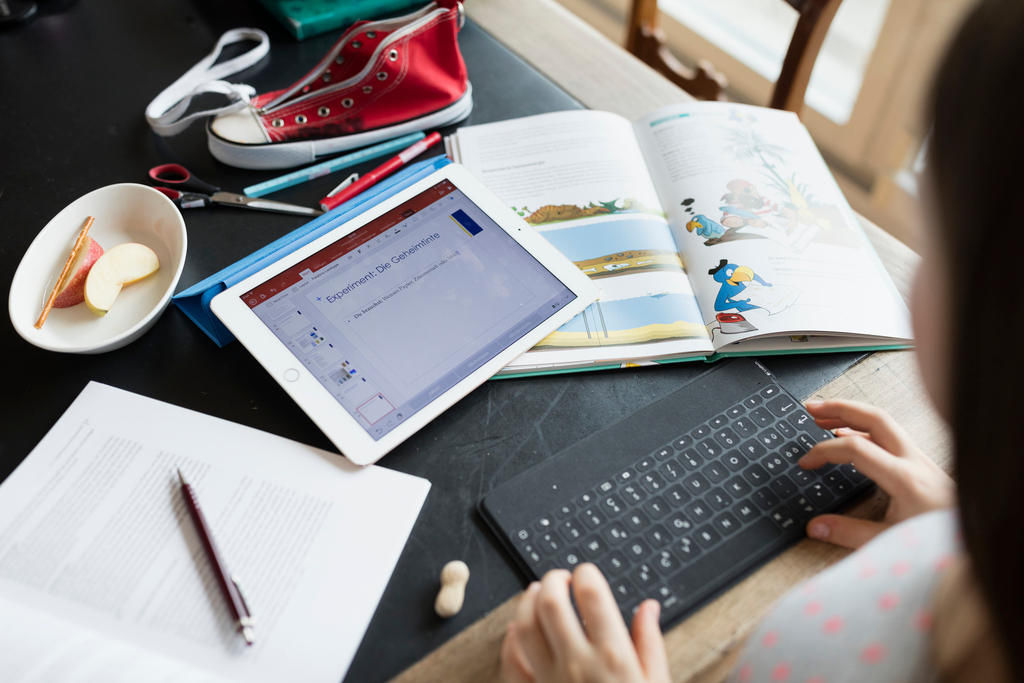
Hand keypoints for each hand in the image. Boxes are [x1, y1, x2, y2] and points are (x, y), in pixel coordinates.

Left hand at [500, 564, 669, 682]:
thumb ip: (650, 642)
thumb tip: (648, 607)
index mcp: (614, 657)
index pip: (592, 595)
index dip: (586, 574)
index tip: (586, 572)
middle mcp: (578, 665)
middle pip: (551, 603)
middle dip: (553, 580)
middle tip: (560, 577)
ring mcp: (551, 682)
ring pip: (524, 628)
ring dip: (527, 604)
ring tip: (536, 594)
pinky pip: (511, 665)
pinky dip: (510, 642)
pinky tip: (516, 631)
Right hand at [799, 399, 953, 548]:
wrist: (973, 537)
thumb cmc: (939, 539)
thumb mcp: (890, 541)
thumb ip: (850, 534)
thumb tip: (816, 526)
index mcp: (903, 478)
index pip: (855, 449)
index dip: (825, 451)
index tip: (807, 462)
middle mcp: (912, 460)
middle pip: (874, 418)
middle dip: (840, 408)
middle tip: (811, 408)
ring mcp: (919, 458)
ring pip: (883, 422)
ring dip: (852, 414)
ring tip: (824, 415)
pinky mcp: (920, 462)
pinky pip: (889, 435)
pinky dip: (864, 429)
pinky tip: (848, 434)